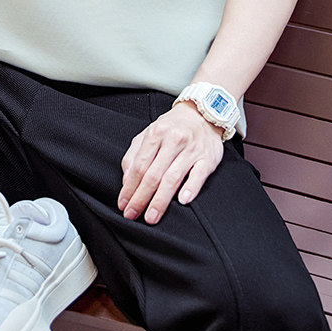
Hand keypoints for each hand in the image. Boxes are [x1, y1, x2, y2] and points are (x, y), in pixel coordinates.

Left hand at [118, 102, 223, 223]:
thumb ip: (134, 155)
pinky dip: (190, 188)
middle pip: (154, 174)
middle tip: (133, 214)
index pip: (139, 165)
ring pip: (173, 177)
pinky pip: (198, 175)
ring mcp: (191, 150)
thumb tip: (126, 180)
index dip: (129, 187)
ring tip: (151, 216)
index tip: (123, 204)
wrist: (202, 114)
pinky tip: (182, 201)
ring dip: (160, 200)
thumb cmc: (172, 127)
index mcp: (156, 133)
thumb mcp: (149, 133)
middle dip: (141, 198)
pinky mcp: (208, 158)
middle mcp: (173, 140)